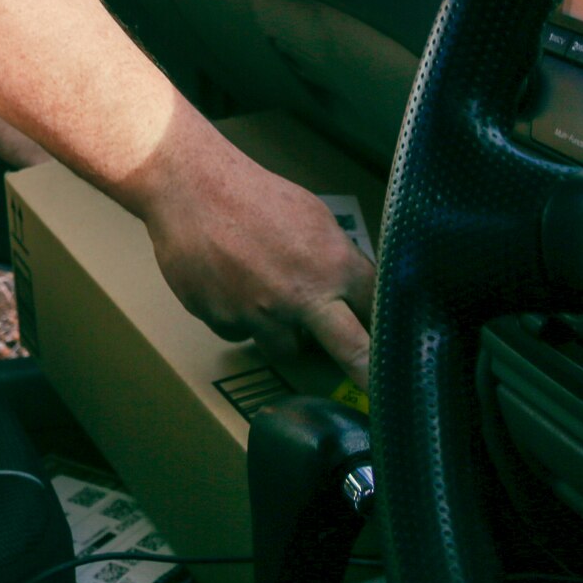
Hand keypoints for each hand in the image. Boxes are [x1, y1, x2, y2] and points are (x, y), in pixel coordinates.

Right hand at [137, 144, 376, 388]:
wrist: (188, 186)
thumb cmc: (252, 193)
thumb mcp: (312, 216)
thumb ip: (335, 258)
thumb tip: (351, 289)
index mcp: (334, 266)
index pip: (379, 312)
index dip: (387, 332)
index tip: (394, 351)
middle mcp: (301, 298)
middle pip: (353, 353)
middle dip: (369, 375)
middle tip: (380, 396)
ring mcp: (259, 314)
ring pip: (286, 349)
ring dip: (283, 333)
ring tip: (265, 296)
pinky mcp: (220, 320)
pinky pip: (238, 332)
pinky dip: (237, 316)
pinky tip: (228, 283)